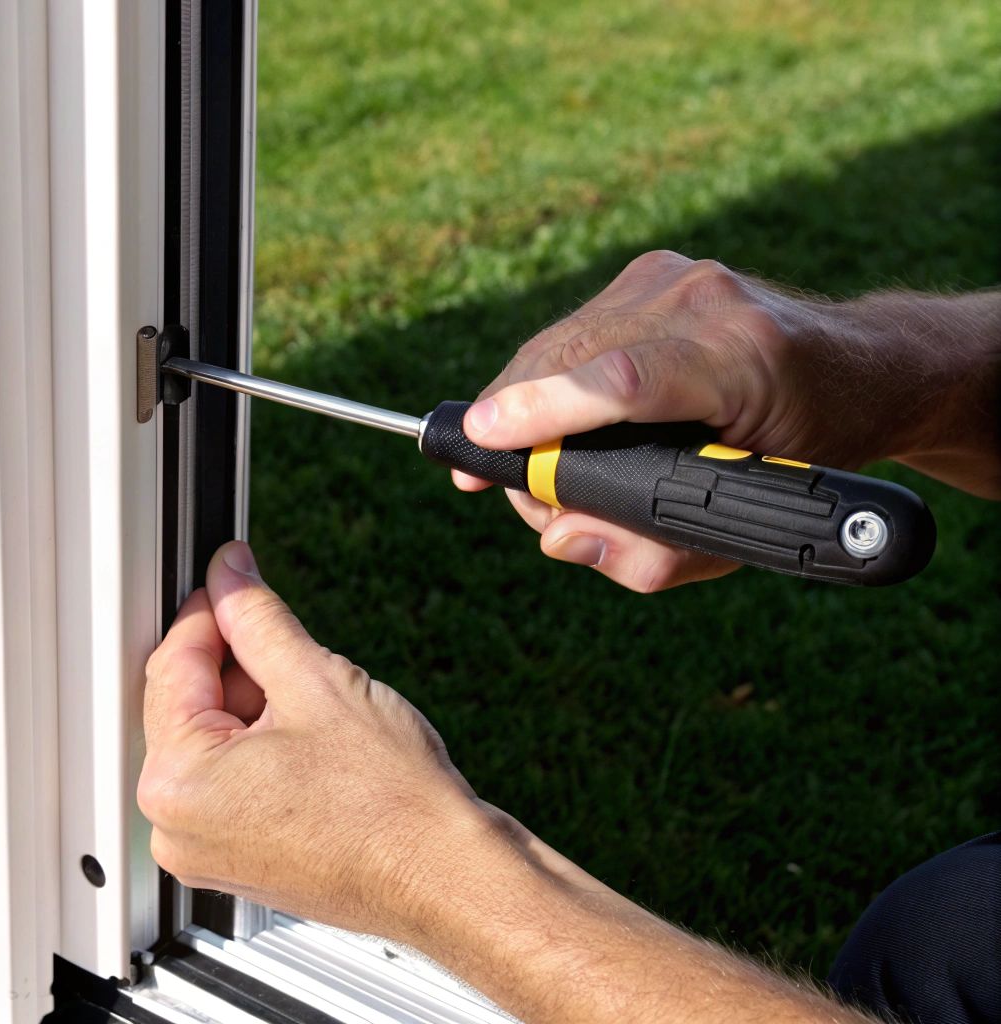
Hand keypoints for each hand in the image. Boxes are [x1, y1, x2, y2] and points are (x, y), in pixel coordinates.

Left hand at [137, 541, 570, 936]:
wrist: (447, 879)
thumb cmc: (393, 807)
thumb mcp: (317, 682)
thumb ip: (257, 619)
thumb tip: (229, 576)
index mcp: (177, 783)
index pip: (170, 667)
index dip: (209, 611)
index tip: (231, 579)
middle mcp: (175, 827)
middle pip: (184, 707)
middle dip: (235, 666)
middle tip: (291, 647)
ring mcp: (204, 852)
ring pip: (211, 743)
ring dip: (252, 707)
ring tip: (319, 709)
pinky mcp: (237, 862)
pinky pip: (230, 784)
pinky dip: (261, 751)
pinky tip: (316, 746)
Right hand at [456, 250, 1000, 590]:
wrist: (865, 369)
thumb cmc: (808, 457)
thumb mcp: (752, 528)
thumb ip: (654, 552)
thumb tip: (561, 536)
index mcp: (747, 362)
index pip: (627, 380)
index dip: (546, 409)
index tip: (483, 439)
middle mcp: (707, 303)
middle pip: (568, 363)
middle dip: (521, 438)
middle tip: (527, 503)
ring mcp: (674, 278)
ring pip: (553, 347)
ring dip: (524, 411)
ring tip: (548, 473)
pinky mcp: (648, 272)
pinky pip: (567, 334)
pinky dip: (546, 383)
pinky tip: (557, 422)